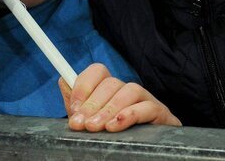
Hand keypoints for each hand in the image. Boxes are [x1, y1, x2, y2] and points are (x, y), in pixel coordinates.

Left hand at [59, 63, 180, 131]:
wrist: (139, 155)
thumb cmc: (115, 139)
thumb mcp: (91, 123)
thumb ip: (77, 106)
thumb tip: (63, 81)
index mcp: (111, 91)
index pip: (98, 71)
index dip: (84, 86)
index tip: (73, 108)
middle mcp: (128, 91)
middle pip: (111, 83)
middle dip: (93, 104)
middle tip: (82, 124)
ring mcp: (146, 100)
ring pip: (130, 90)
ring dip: (110, 109)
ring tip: (97, 127)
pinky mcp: (161, 114)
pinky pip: (148, 107)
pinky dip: (131, 114)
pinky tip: (117, 125)